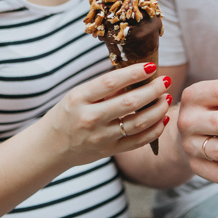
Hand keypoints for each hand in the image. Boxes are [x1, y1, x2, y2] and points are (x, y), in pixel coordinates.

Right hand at [48, 63, 171, 165]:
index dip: (134, 73)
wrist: (51, 148)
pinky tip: (163, 119)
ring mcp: (101, 137)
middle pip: (130, 103)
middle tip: (165, 81)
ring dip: (158, 109)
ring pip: (138, 123)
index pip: (111, 82)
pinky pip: (138, 141)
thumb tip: (135, 74)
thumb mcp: (77, 96)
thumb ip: (103, 88)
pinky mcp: (109, 151)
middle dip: (153, 90)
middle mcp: (90, 118)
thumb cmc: (67, 115)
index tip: (151, 66)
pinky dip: (155, 130)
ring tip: (166, 98)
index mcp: (79, 99)